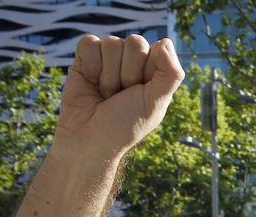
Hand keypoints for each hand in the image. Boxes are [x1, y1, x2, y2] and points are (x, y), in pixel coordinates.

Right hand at [55, 34, 183, 155]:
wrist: (92, 138)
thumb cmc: (127, 124)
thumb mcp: (156, 102)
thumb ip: (170, 73)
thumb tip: (165, 41)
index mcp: (154, 70)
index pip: (156, 48)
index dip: (148, 71)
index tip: (141, 93)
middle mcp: (132, 61)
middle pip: (135, 43)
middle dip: (129, 74)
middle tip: (122, 95)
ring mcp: (109, 57)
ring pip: (111, 43)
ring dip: (109, 75)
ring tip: (106, 93)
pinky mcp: (85, 58)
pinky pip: (89, 43)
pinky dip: (91, 66)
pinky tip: (91, 82)